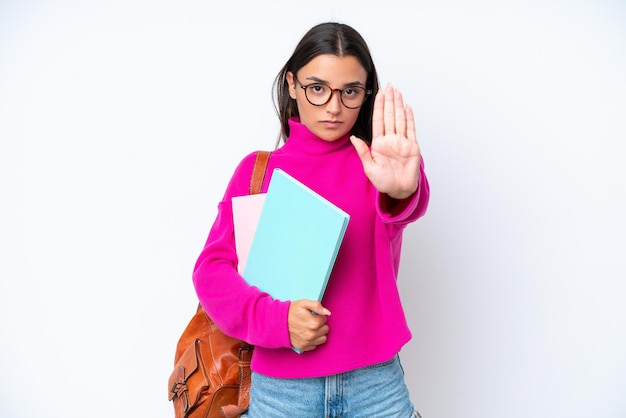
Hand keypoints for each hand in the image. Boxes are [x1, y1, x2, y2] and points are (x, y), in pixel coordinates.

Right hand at [288, 300, 330, 351]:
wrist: (278, 322)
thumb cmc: (290, 312)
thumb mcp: (303, 303)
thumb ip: (317, 306)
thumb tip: (327, 312)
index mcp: (313, 323)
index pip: (325, 319)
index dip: (319, 316)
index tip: (313, 315)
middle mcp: (311, 334)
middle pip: (325, 329)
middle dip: (320, 325)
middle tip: (311, 321)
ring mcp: (307, 342)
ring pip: (322, 339)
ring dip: (318, 333)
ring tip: (310, 328)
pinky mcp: (303, 347)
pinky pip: (315, 345)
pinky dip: (312, 340)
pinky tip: (306, 334)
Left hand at [350, 83, 420, 199]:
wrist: (399, 190)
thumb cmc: (384, 181)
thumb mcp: (369, 167)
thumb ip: (362, 152)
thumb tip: (353, 138)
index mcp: (379, 143)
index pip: (378, 121)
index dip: (378, 107)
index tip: (378, 94)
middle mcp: (390, 140)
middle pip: (389, 116)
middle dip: (389, 101)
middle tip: (389, 86)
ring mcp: (402, 142)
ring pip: (400, 119)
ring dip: (398, 105)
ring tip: (397, 92)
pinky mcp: (412, 146)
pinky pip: (411, 129)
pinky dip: (409, 118)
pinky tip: (407, 107)